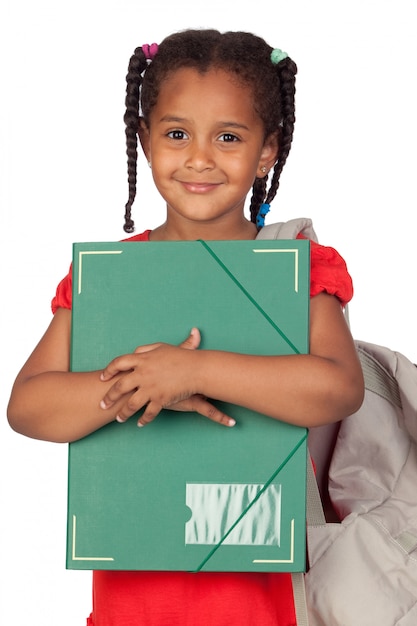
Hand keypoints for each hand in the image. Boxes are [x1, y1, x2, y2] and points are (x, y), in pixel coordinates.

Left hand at [100, 328, 234, 427]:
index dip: (108, 370)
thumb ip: (145, 349)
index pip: (118, 363)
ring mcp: (151, 388)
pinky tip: (140, 424)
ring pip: (131, 404)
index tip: (102, 377)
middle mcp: (143, 374)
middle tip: (103, 404)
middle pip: (119, 387)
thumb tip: (135, 352)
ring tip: (119, 419)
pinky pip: (148, 413)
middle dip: (109, 397)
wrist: (197, 369)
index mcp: (142, 360)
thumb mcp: (161, 347)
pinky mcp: (160, 399)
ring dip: (123, 413)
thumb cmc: (181, 356)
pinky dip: (144, 420)